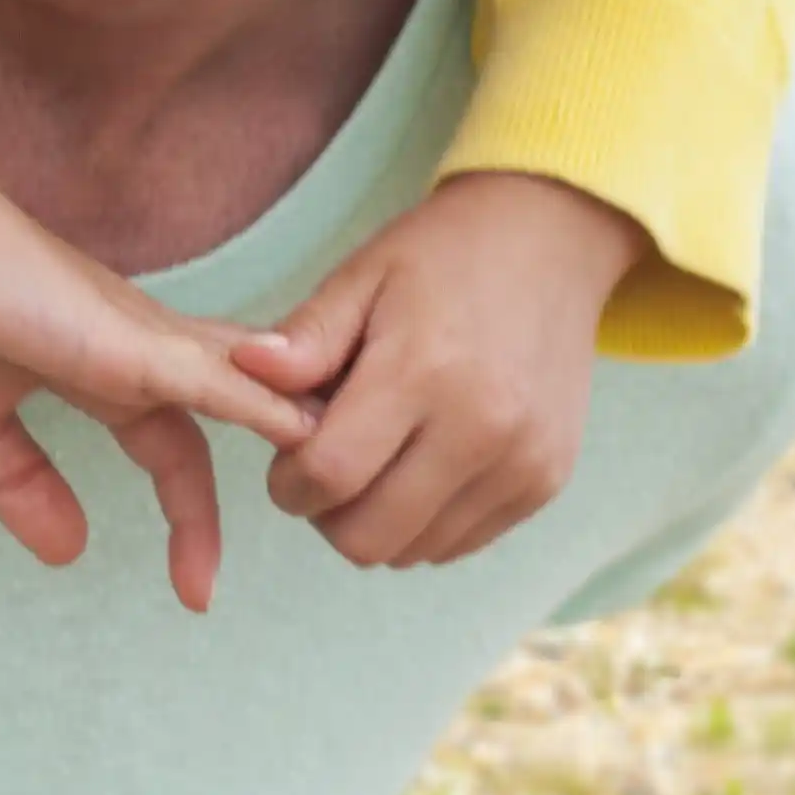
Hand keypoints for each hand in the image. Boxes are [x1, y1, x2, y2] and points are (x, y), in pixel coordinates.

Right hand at [0, 118, 310, 612]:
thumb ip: (22, 482)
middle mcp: (136, 348)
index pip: (173, 454)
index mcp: (101, 370)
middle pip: (232, 418)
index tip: (195, 594)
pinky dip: (262, 400)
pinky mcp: (124, 333)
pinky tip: (305, 428)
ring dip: (301, 426)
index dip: (190, 521)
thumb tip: (71, 553)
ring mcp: (137, 337)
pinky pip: (209, 373)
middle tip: (324, 532)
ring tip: (361, 471)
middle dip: (279, 471)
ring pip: (246, 385)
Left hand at [234, 171, 647, 568]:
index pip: (330, 475)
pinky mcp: (545, 483)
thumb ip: (306, 336)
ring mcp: (521, 464)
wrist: (550, 242)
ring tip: (376, 456)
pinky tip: (419, 464)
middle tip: (324, 463)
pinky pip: (460, 544)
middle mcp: (482, 430)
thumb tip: (244, 372)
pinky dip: (425, 523)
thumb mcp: (364, 275)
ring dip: (377, 521)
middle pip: (370, 537)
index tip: (285, 460)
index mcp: (424, 371)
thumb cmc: (444, 254)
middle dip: (326, 513)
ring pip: (415, 552)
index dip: (289, 483)